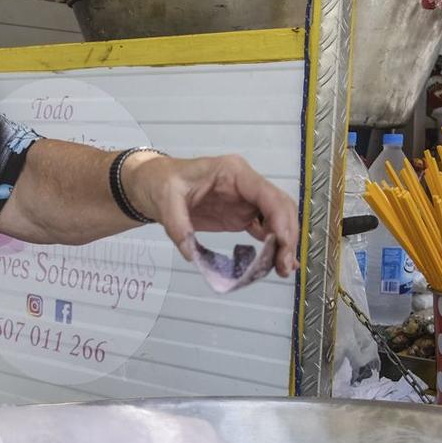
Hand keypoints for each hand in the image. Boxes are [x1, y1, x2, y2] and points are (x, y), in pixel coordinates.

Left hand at [127, 154, 299, 278]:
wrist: (154, 185)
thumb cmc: (162, 182)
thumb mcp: (165, 199)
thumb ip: (177, 224)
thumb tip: (190, 254)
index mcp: (234, 172)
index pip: (267, 194)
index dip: (280, 219)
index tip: (282, 245)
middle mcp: (246, 185)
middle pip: (280, 207)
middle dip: (287, 236)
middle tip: (284, 265)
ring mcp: (246, 200)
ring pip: (277, 219)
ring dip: (284, 243)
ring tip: (283, 269)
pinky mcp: (241, 216)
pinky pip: (265, 229)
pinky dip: (273, 245)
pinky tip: (277, 263)